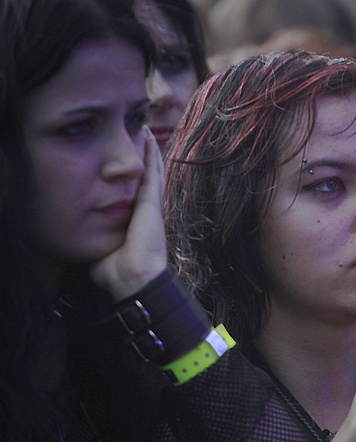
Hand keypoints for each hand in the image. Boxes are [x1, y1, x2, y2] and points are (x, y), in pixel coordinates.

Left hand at [89, 127, 167, 299]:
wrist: (134, 278)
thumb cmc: (116, 271)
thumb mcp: (104, 248)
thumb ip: (98, 238)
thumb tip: (85, 237)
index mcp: (139, 221)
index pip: (138, 192)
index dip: (137, 175)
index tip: (132, 160)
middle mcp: (149, 210)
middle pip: (150, 177)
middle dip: (146, 157)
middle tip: (142, 136)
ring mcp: (152, 205)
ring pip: (153, 171)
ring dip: (150, 151)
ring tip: (145, 131)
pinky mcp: (151, 202)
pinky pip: (152, 172)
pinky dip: (151, 155)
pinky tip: (147, 139)